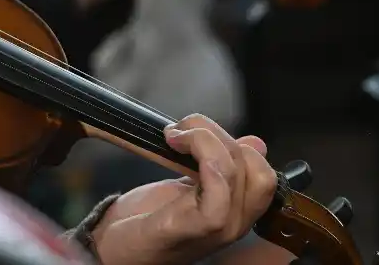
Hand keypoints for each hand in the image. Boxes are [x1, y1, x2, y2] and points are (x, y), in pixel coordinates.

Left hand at [92, 114, 275, 264]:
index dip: (233, 140)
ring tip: (172, 137)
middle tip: (180, 131)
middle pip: (253, 166)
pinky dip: (205, 163)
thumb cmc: (148, 218)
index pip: (262, 168)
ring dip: (202, 140)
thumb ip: (217, 166)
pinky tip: (180, 150)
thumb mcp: (187, 184)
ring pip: (235, 172)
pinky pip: (217, 196)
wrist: (117, 247)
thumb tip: (254, 142)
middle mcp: (236, 222)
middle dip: (216, 134)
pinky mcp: (192, 228)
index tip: (198, 130)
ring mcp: (218, 228)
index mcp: (237, 208)